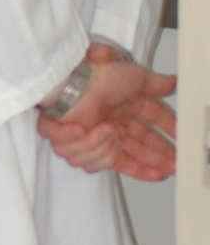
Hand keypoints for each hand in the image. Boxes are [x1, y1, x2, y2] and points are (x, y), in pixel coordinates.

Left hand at [37, 42, 176, 181]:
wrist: (73, 80)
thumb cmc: (101, 77)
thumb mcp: (137, 78)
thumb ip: (156, 84)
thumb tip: (173, 83)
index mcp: (123, 116)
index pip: (146, 138)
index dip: (161, 150)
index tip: (176, 159)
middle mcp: (107, 129)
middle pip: (132, 154)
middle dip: (152, 161)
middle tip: (170, 167)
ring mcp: (87, 137)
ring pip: (102, 160)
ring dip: (104, 147)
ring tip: (107, 130)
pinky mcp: (68, 141)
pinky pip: (78, 158)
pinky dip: (82, 145)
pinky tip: (84, 131)